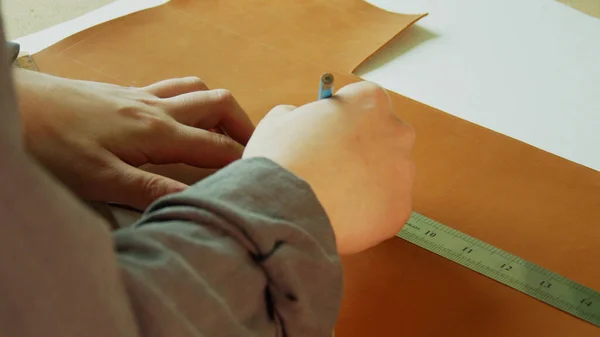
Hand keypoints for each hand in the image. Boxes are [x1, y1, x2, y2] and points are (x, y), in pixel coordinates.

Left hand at [16, 70, 253, 209]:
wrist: (18, 106)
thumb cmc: (53, 143)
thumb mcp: (102, 179)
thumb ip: (152, 189)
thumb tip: (197, 201)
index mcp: (159, 132)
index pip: (217, 145)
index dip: (242, 159)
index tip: (259, 175)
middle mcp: (157, 108)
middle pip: (218, 104)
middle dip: (242, 125)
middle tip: (251, 149)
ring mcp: (141, 96)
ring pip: (197, 89)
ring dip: (218, 107)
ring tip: (223, 130)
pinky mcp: (125, 93)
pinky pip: (172, 87)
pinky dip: (191, 98)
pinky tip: (180, 117)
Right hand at [243, 81, 414, 253]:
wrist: (285, 209)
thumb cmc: (281, 160)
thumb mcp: (279, 120)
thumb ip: (300, 115)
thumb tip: (303, 123)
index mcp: (370, 101)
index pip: (365, 103)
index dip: (344, 121)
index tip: (329, 134)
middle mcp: (396, 132)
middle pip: (384, 139)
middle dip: (362, 152)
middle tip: (332, 169)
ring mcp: (403, 172)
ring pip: (387, 177)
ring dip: (366, 184)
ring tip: (333, 197)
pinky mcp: (401, 208)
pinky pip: (385, 209)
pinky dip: (367, 214)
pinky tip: (341, 216)